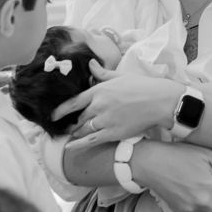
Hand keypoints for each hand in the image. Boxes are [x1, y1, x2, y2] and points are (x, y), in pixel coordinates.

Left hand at [54, 61, 182, 145]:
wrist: (159, 101)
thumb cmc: (143, 86)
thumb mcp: (120, 76)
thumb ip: (102, 73)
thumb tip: (90, 64)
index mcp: (99, 91)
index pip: (74, 102)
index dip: (60, 110)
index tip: (53, 115)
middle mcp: (98, 106)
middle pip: (79, 117)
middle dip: (74, 123)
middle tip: (70, 127)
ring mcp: (104, 120)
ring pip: (84, 130)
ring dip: (77, 133)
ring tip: (74, 135)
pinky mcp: (113, 133)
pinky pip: (91, 141)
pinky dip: (78, 145)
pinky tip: (69, 148)